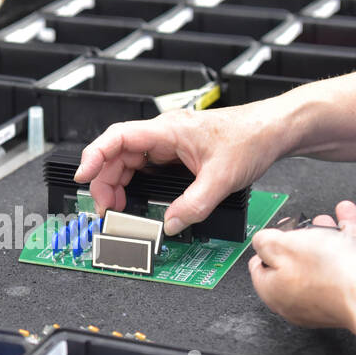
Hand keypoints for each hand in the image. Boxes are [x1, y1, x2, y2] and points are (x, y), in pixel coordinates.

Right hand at [73, 102, 296, 235]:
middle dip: (105, 182)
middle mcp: (164, 135)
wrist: (273, 131)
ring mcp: (168, 145)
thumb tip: (170, 224)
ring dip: (118, 186)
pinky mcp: (176, 156)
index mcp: (168, 130)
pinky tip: (136, 202)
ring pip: (129, 163)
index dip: (94, 155)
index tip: (82, 176)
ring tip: (117, 210)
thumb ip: (194, 205)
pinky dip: (135, 186)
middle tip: (106, 210)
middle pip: (117, 155)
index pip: (118, 137)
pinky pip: (145, 169)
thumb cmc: (250, 137)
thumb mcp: (222, 178)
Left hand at [248, 201, 355, 327]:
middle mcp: (303, 299)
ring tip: (323, 219)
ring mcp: (332, 293)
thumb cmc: (333, 275)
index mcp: (277, 293)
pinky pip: (350, 257)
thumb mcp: (284, 245)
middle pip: (294, 265)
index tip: (273, 233)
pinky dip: (348, 235)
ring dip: (324, 235)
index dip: (266, 248)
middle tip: (298, 226)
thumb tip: (261, 241)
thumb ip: (266, 241)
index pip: (261, 270)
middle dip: (297, 240)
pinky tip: (347, 216)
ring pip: (324, 259)